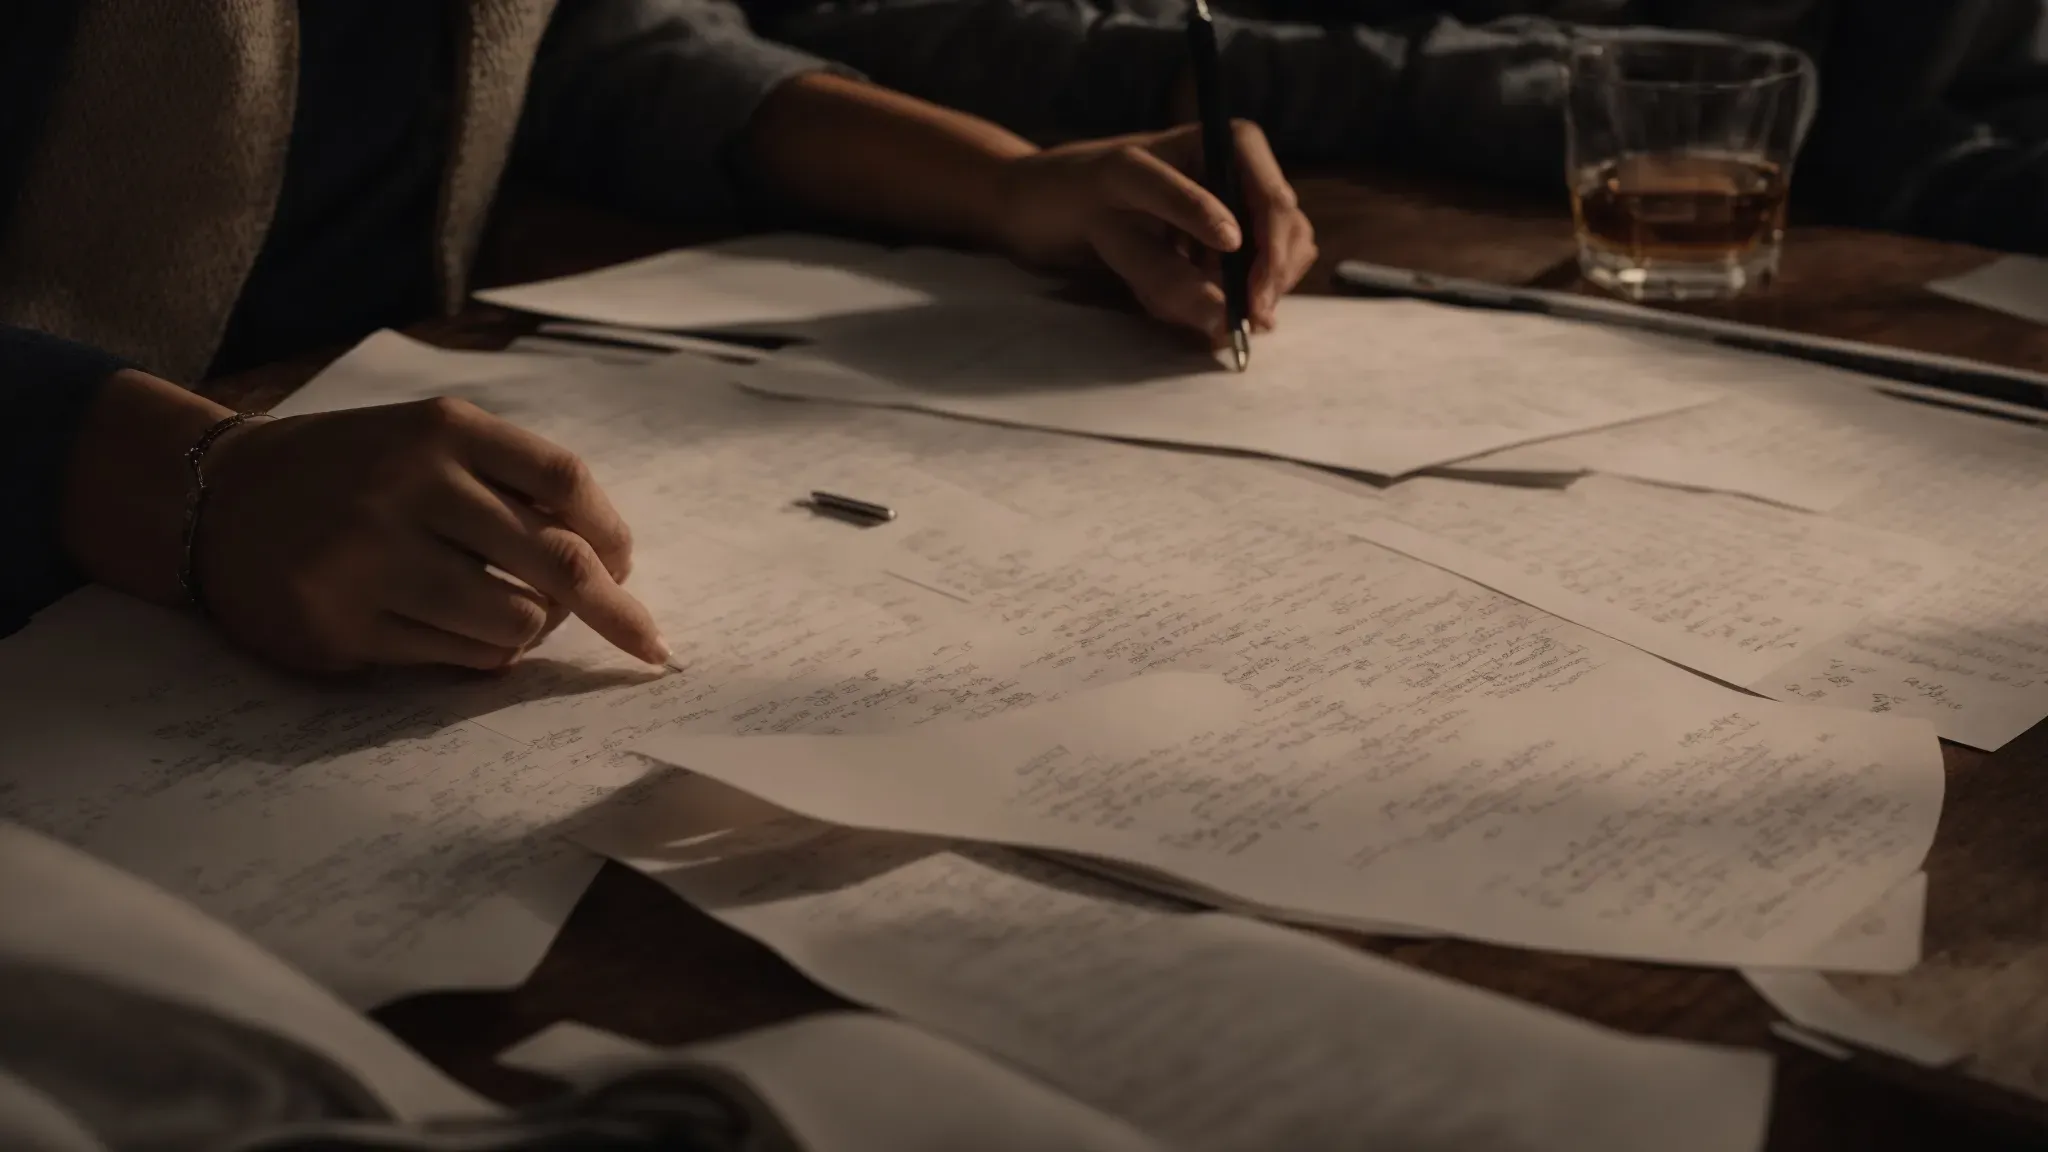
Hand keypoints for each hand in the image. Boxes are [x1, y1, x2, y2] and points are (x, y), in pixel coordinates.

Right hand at [193, 397, 667, 672]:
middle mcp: (410, 485)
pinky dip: (478, 653)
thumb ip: (511, 485)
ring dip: (529, 631)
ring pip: (516, 622)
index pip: (567, 480)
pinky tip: (447, 629)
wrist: (217, 499)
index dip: (613, 534)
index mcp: (444, 431)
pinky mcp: (341, 622)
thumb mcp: (427, 442)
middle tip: (639, 636)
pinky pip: (459, 657)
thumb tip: (612, 568)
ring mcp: (372, 556)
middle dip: (612, 610)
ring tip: (502, 615)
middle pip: (560, 560)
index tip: (625, 568)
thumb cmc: (354, 475)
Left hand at [994, 120, 1317, 339]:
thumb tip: (1221, 316)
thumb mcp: (1113, 226)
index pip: (1272, 201)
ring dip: (1239, 294)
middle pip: (1287, 233)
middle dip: (1264, 283)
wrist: (1040, 200)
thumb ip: (1166, 273)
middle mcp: (1241, 172)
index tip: (1251, 305)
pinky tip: (1169, 302)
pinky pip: (1242, 280)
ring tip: (1191, 312)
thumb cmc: (1071, 193)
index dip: (1270, 255)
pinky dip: (1216, 300)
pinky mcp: (1223, 243)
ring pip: (1273, 261)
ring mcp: (1237, 207)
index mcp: (1225, 144)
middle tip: (1239, 328)